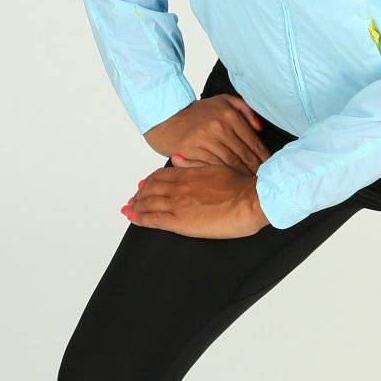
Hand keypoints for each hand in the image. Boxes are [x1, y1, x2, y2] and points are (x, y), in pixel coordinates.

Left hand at [123, 163, 269, 238]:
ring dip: (136, 206)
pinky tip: (133, 218)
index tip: (144, 184)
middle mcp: (180, 188)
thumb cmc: (242, 186)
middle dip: (139, 194)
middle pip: (151, 189)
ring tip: (129, 209)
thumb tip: (179, 158)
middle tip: (132, 199)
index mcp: (190, 174)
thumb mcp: (218, 167)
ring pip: (148, 203)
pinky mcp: (180, 222)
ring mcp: (178, 204)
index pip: (162, 176)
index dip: (150, 180)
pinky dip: (140, 218)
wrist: (251, 200)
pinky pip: (153, 219)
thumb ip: (196, 164)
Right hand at [145, 94, 270, 173]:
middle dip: (255, 170)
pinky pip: (211, 166)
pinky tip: (230, 183)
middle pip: (243, 155)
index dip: (264, 158)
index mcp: (229, 115)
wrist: (165, 114)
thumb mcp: (222, 101)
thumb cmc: (196, 111)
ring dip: (241, 176)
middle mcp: (219, 126)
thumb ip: (244, 110)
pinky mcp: (191, 150)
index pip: (252, 142)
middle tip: (263, 181)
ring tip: (250, 185)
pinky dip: (222, 176)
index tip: (270, 168)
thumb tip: (259, 128)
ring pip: (229, 163)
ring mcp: (204, 139)